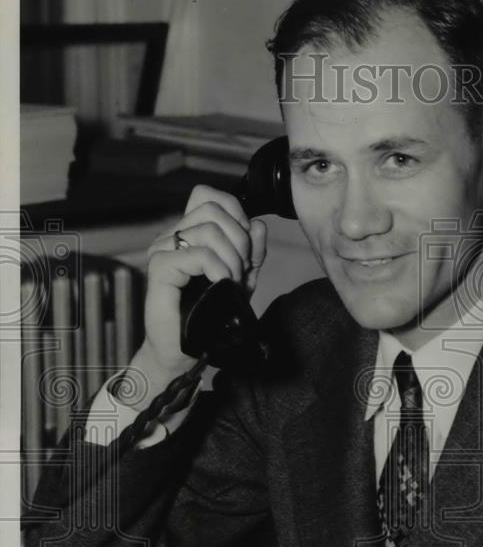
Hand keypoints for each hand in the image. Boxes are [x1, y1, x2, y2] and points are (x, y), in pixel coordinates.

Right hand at [139, 185, 266, 381]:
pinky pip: (199, 254)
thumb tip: (258, 224)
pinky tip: (221, 285)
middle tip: (242, 270)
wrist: (184, 350)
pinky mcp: (160, 267)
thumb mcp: (241, 281)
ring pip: (208, 228)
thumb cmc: (209, 317)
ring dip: (231, 257)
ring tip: (231, 281)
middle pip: (213, 209)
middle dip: (239, 238)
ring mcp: (163, 250)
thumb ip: (252, 253)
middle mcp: (172, 236)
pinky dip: (218, 268)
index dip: (235, 213)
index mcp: (188, 234)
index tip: (245, 247)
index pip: (209, 196)